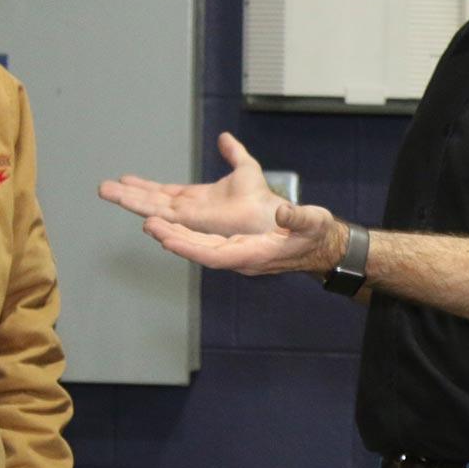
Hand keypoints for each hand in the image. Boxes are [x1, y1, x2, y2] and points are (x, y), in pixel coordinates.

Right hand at [99, 132, 284, 235]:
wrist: (271, 216)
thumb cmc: (261, 200)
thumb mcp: (245, 169)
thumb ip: (233, 153)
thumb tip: (225, 137)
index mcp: (196, 199)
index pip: (163, 192)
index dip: (144, 186)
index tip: (125, 179)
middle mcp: (188, 210)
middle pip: (151, 201)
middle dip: (127, 194)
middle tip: (103, 187)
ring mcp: (190, 219)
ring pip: (153, 209)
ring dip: (130, 201)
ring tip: (107, 192)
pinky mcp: (195, 226)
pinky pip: (169, 221)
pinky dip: (151, 216)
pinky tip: (136, 212)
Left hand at [140, 201, 347, 276]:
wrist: (319, 247)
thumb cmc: (316, 235)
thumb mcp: (313, 222)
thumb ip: (298, 217)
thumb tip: (282, 209)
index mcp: (255, 254)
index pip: (215, 255)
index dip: (190, 248)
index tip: (168, 239)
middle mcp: (241, 257)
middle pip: (200, 251)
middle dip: (173, 238)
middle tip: (149, 225)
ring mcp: (236, 253)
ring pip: (198, 246)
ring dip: (175, 235)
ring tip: (151, 222)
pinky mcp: (235, 246)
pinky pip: (204, 241)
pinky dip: (186, 233)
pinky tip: (170, 224)